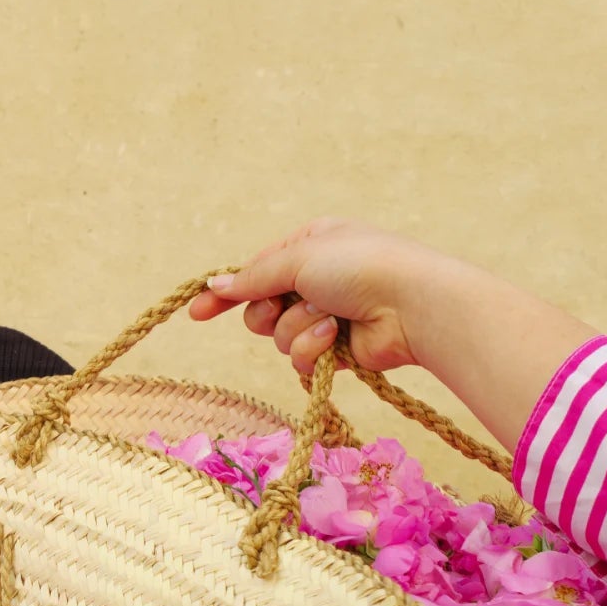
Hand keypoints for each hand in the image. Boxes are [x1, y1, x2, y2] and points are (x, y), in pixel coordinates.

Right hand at [188, 217, 445, 374]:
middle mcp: (316, 280)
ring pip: (280, 337)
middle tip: (284, 307)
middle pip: (262, 309)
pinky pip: (302, 358)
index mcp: (309, 246)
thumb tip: (214, 286)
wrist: (409, 304)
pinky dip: (314, 349)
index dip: (227, 292)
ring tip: (328, 320)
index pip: (255, 272)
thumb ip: (253, 277)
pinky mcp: (336, 350)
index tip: (197, 312)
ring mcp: (326, 316)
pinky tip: (335, 338)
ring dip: (297, 329)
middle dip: (268, 313)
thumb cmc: (359, 266)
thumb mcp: (298, 258)